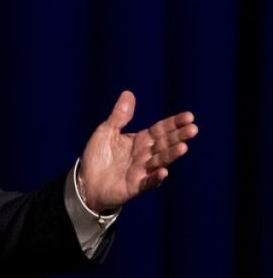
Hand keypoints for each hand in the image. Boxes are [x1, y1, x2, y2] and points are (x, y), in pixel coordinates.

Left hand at [78, 90, 197, 212]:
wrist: (86, 181)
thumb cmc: (97, 156)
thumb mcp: (106, 131)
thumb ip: (119, 116)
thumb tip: (128, 93)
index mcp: (140, 140)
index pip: (160, 130)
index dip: (174, 123)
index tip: (189, 116)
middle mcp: (145, 155)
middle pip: (165, 144)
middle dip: (179, 136)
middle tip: (193, 129)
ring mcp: (142, 171)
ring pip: (160, 161)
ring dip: (171, 155)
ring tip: (183, 147)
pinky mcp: (135, 186)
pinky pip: (147, 182)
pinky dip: (155, 177)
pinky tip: (162, 171)